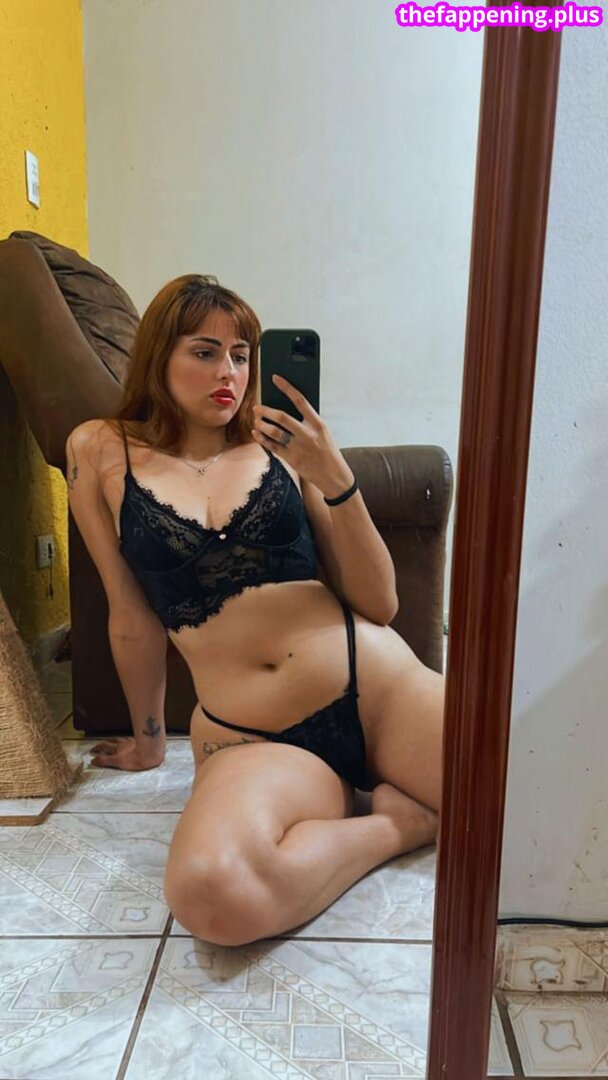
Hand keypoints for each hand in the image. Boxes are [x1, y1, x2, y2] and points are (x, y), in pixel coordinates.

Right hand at [89, 736, 164, 770]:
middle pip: (110, 742)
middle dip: (103, 744)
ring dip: (113, 740)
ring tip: (110, 741)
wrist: (152, 754)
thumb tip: (92, 760)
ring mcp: (131, 742)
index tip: (91, 751)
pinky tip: (126, 741)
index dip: (97, 749)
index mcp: (117, 749)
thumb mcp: (118, 762)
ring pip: (119, 739)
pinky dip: (124, 740)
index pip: (104, 747)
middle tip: (97, 745)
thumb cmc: (136, 760)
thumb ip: (105, 761)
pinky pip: (129, 739)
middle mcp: (123, 744)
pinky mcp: (139, 741)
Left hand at [252, 375, 353, 496]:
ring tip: (256, 420)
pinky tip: (257, 433)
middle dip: (266, 411)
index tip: (275, 378)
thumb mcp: (323, 432)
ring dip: (262, 424)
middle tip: (257, 407)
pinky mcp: (292, 459)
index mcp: (318, 423)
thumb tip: (284, 410)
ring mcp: (299, 447)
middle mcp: (308, 434)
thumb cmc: (327, 451)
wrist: (334, 476)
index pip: (300, 400)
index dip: (286, 387)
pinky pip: (272, 446)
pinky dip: (262, 439)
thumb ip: (307, 421)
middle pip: (282, 417)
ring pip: (274, 432)